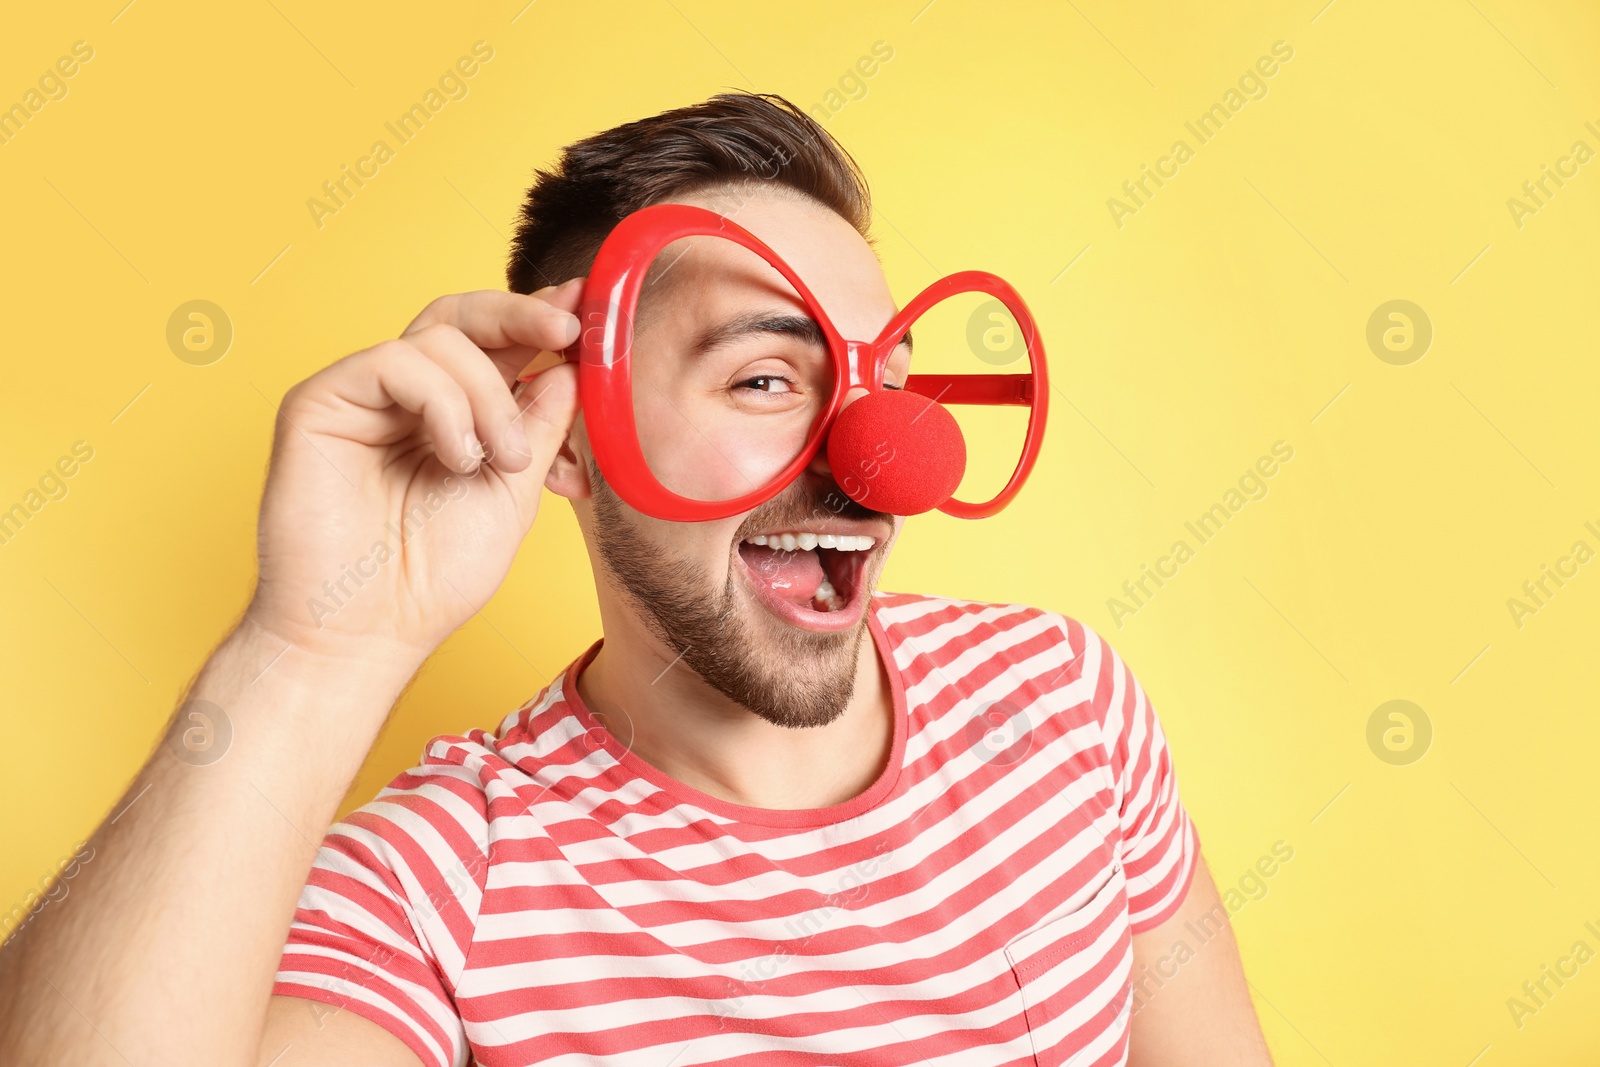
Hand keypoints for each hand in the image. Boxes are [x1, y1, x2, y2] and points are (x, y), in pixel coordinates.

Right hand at [243, 280, 583, 665]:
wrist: (370, 633)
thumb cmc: (431, 578)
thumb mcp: (514, 492)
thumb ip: (539, 425)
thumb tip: (569, 366)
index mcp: (448, 415)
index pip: (492, 344)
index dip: (538, 320)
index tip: (585, 310)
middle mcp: (402, 398)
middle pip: (460, 317)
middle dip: (521, 315)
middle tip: (568, 330)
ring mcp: (360, 397)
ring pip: (438, 337)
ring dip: (490, 395)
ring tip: (502, 459)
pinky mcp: (319, 403)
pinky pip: (394, 363)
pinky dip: (443, 403)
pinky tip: (457, 456)